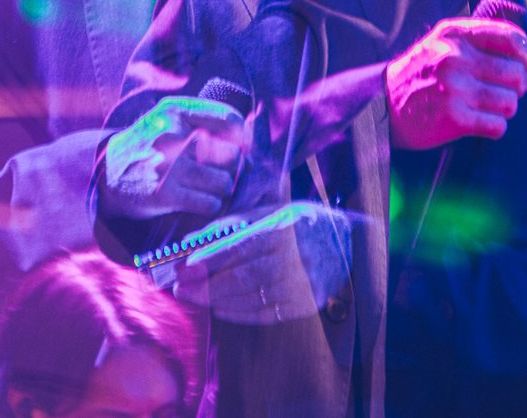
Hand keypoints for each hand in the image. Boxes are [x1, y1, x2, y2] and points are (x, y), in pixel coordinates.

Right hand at [102, 97, 247, 220]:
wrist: (106, 174)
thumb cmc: (150, 146)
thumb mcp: (171, 120)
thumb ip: (208, 125)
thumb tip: (251, 152)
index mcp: (176, 110)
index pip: (230, 120)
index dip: (242, 139)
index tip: (240, 150)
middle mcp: (171, 134)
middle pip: (231, 155)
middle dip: (233, 169)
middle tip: (223, 174)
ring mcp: (167, 165)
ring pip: (223, 182)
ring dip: (222, 190)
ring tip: (210, 188)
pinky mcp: (163, 194)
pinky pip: (209, 203)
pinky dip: (210, 205)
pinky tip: (200, 201)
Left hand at [174, 202, 352, 324]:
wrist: (347, 243)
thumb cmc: (300, 223)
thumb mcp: (271, 212)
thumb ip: (232, 224)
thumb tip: (192, 241)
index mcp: (285, 228)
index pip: (241, 246)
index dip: (210, 258)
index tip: (184, 266)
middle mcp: (295, 257)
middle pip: (243, 276)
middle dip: (206, 284)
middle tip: (179, 288)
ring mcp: (302, 284)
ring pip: (252, 298)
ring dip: (217, 300)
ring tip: (195, 298)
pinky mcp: (305, 304)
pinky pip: (266, 314)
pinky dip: (239, 313)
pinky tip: (220, 309)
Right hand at [386, 17, 526, 149]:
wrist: (382, 104)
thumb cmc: (420, 74)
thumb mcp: (443, 42)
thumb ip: (480, 42)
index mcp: (455, 35)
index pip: (510, 38)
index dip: (526, 54)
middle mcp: (456, 58)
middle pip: (516, 74)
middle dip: (519, 86)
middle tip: (508, 90)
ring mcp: (456, 89)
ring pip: (510, 102)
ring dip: (506, 108)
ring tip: (490, 107)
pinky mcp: (455, 118)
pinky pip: (497, 126)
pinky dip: (495, 127)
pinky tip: (482, 122)